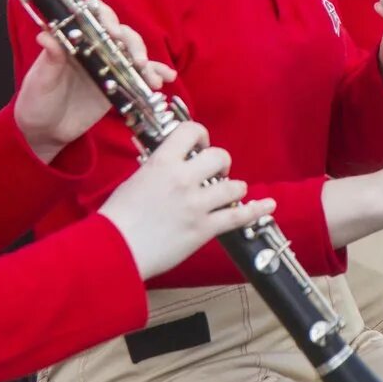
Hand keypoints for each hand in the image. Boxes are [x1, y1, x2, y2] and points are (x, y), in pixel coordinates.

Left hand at [14, 15, 175, 161]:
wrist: (43, 132)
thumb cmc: (35, 102)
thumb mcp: (40, 80)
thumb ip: (49, 59)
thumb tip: (45, 35)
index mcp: (73, 40)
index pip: (93, 17)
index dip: (105, 17)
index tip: (112, 30)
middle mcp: (93, 48)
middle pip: (120, 34)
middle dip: (132, 43)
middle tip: (137, 60)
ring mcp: (107, 66)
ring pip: (133, 53)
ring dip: (147, 60)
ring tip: (151, 76)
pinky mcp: (117, 84)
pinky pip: (139, 76)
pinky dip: (155, 73)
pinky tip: (166, 78)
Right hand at [97, 121, 273, 277]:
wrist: (114, 250)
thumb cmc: (118, 219)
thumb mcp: (135, 181)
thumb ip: (155, 169)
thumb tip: (165, 162)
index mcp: (162, 162)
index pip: (192, 131)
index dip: (201, 135)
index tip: (201, 146)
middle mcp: (183, 178)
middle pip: (220, 156)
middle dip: (222, 163)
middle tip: (215, 174)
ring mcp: (196, 204)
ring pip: (233, 186)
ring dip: (234, 188)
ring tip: (228, 193)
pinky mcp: (204, 229)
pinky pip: (239, 216)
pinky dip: (256, 210)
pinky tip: (268, 205)